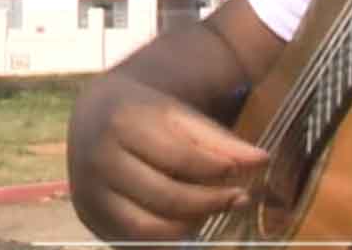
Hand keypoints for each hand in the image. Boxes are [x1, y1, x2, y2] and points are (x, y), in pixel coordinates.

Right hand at [66, 74, 269, 242]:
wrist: (94, 118)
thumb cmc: (146, 115)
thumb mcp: (180, 115)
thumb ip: (219, 139)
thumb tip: (262, 161)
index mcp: (123, 122)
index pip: (179, 157)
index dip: (215, 169)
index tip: (241, 173)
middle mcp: (99, 159)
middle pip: (165, 197)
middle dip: (209, 202)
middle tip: (239, 198)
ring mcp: (90, 193)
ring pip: (149, 228)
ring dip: (190, 225)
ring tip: (212, 210)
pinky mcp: (90, 218)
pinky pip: (134, 240)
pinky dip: (167, 237)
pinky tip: (188, 222)